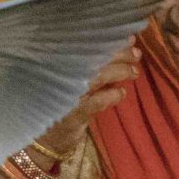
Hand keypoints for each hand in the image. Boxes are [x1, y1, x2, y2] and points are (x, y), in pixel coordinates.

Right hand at [35, 41, 138, 158]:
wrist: (42, 140)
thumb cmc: (57, 107)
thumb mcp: (68, 84)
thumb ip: (89, 69)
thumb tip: (122, 50)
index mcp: (57, 65)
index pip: (85, 47)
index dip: (108, 41)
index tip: (127, 38)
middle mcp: (59, 76)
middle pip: (93, 58)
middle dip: (118, 54)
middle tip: (136, 53)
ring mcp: (66, 95)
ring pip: (97, 77)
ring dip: (119, 72)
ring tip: (134, 72)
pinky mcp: (72, 115)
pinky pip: (96, 102)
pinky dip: (111, 96)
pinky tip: (121, 94)